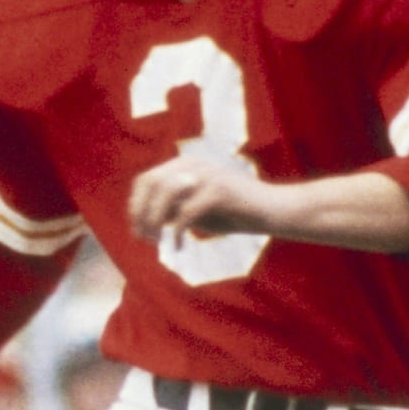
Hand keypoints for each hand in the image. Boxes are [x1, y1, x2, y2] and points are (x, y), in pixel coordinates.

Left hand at [128, 156, 272, 246]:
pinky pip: (187, 212)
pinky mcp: (220, 190)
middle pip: (150, 183)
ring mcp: (207, 174)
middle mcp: (193, 163)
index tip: (138, 230)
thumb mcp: (196, 208)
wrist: (273, 210)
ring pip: (165, 194)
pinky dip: (177, 232)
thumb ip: (173, 208)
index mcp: (186, 164)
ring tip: (159, 242)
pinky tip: (179, 246)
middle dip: (141, 213)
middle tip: (145, 238)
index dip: (135, 205)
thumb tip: (144, 221)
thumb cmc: (234, 212)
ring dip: (155, 221)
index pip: (146, 179)